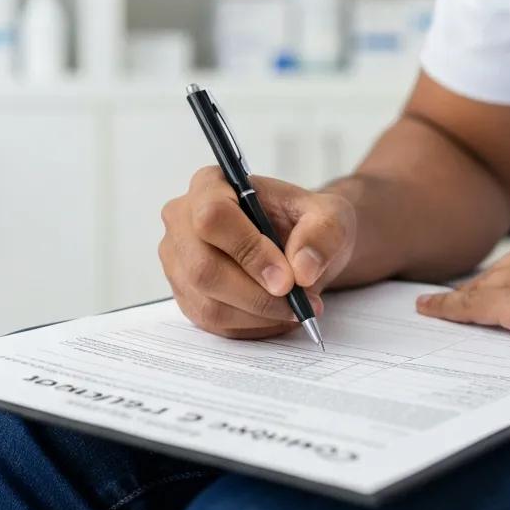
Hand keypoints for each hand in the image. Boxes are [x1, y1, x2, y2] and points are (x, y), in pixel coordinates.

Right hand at [159, 167, 356, 339]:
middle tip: (298, 301)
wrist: (301, 245)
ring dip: (259, 314)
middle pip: (203, 268)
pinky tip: (277, 313)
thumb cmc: (307, 223)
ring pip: (208, 303)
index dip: (249, 251)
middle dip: (256, 294)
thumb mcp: (330, 216)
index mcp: (211, 185)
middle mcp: (183, 220)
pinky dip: (252, 325)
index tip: (287, 278)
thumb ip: (323, 234)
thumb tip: (302, 269)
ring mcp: (179, 261)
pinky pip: (214, 322)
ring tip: (296, 307)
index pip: (213, 217)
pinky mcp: (187, 296)